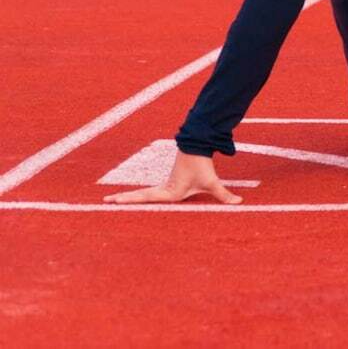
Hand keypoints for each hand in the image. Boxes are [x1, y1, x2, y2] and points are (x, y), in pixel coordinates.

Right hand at [102, 149, 243, 204]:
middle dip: (124, 200)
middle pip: (140, 196)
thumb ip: (224, 195)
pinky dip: (139, 196)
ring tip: (110, 201)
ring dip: (128, 198)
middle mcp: (164, 189)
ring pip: (144, 194)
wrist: (197, 147)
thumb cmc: (202, 166)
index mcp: (169, 192)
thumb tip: (239, 203)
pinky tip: (130, 199)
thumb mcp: (212, 182)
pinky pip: (150, 192)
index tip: (114, 201)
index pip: (146, 198)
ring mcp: (164, 185)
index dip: (130, 200)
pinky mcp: (168, 183)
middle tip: (104, 202)